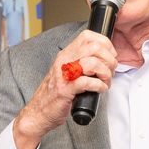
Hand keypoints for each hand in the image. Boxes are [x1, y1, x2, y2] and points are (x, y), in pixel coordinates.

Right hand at [11, 29, 117, 148]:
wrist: (39, 112)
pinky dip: (100, 86)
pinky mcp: (66, 90)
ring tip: (105, 81)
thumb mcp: (67, 72)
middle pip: (94, 48)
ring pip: (92, 63)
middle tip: (110, 71)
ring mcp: (64, 75)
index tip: (110, 56)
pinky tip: (100, 89)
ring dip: (105, 74)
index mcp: (66, 54)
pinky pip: (88, 82)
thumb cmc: (55, 94)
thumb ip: (81, 62)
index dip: (105, 44)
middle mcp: (64, 61)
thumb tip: (104, 59)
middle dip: (109, 60)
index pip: (88, 36)